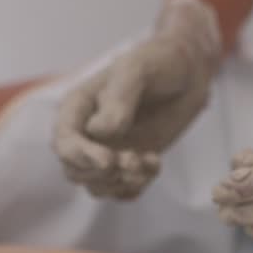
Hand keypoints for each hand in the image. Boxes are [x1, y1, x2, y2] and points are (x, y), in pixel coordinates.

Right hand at [53, 0, 221, 199]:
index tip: (108, 160)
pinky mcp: (127, 164)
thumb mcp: (137, 70)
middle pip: (76, 172)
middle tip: (134, 159)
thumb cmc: (158, 62)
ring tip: (149, 162)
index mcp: (78, 108)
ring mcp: (106, 151)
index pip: (64, 143)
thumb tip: (100, 132)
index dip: (81, 157)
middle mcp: (86, 134)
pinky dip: (137, 186)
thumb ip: (118, 99)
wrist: (188, 73)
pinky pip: (122, 190)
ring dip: (122, 182)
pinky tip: (155, 163)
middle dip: (105, 174)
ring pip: (97, 186)